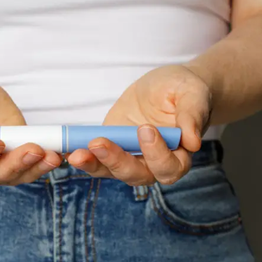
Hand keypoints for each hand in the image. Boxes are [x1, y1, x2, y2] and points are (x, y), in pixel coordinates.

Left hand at [66, 65, 211, 185]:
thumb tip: (192, 141)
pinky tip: (69, 150)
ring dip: (94, 164)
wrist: (167, 86)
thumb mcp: (193, 94)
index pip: (169, 165)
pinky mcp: (112, 148)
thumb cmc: (185, 90)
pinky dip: (83, 156)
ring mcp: (130, 158)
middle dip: (116, 161)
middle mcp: (154, 164)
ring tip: (77, 154)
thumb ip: (192, 115)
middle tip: (100, 143)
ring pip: (112, 171)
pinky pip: (96, 159)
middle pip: (136, 175)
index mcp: (179, 155)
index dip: (156, 153)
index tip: (146, 129)